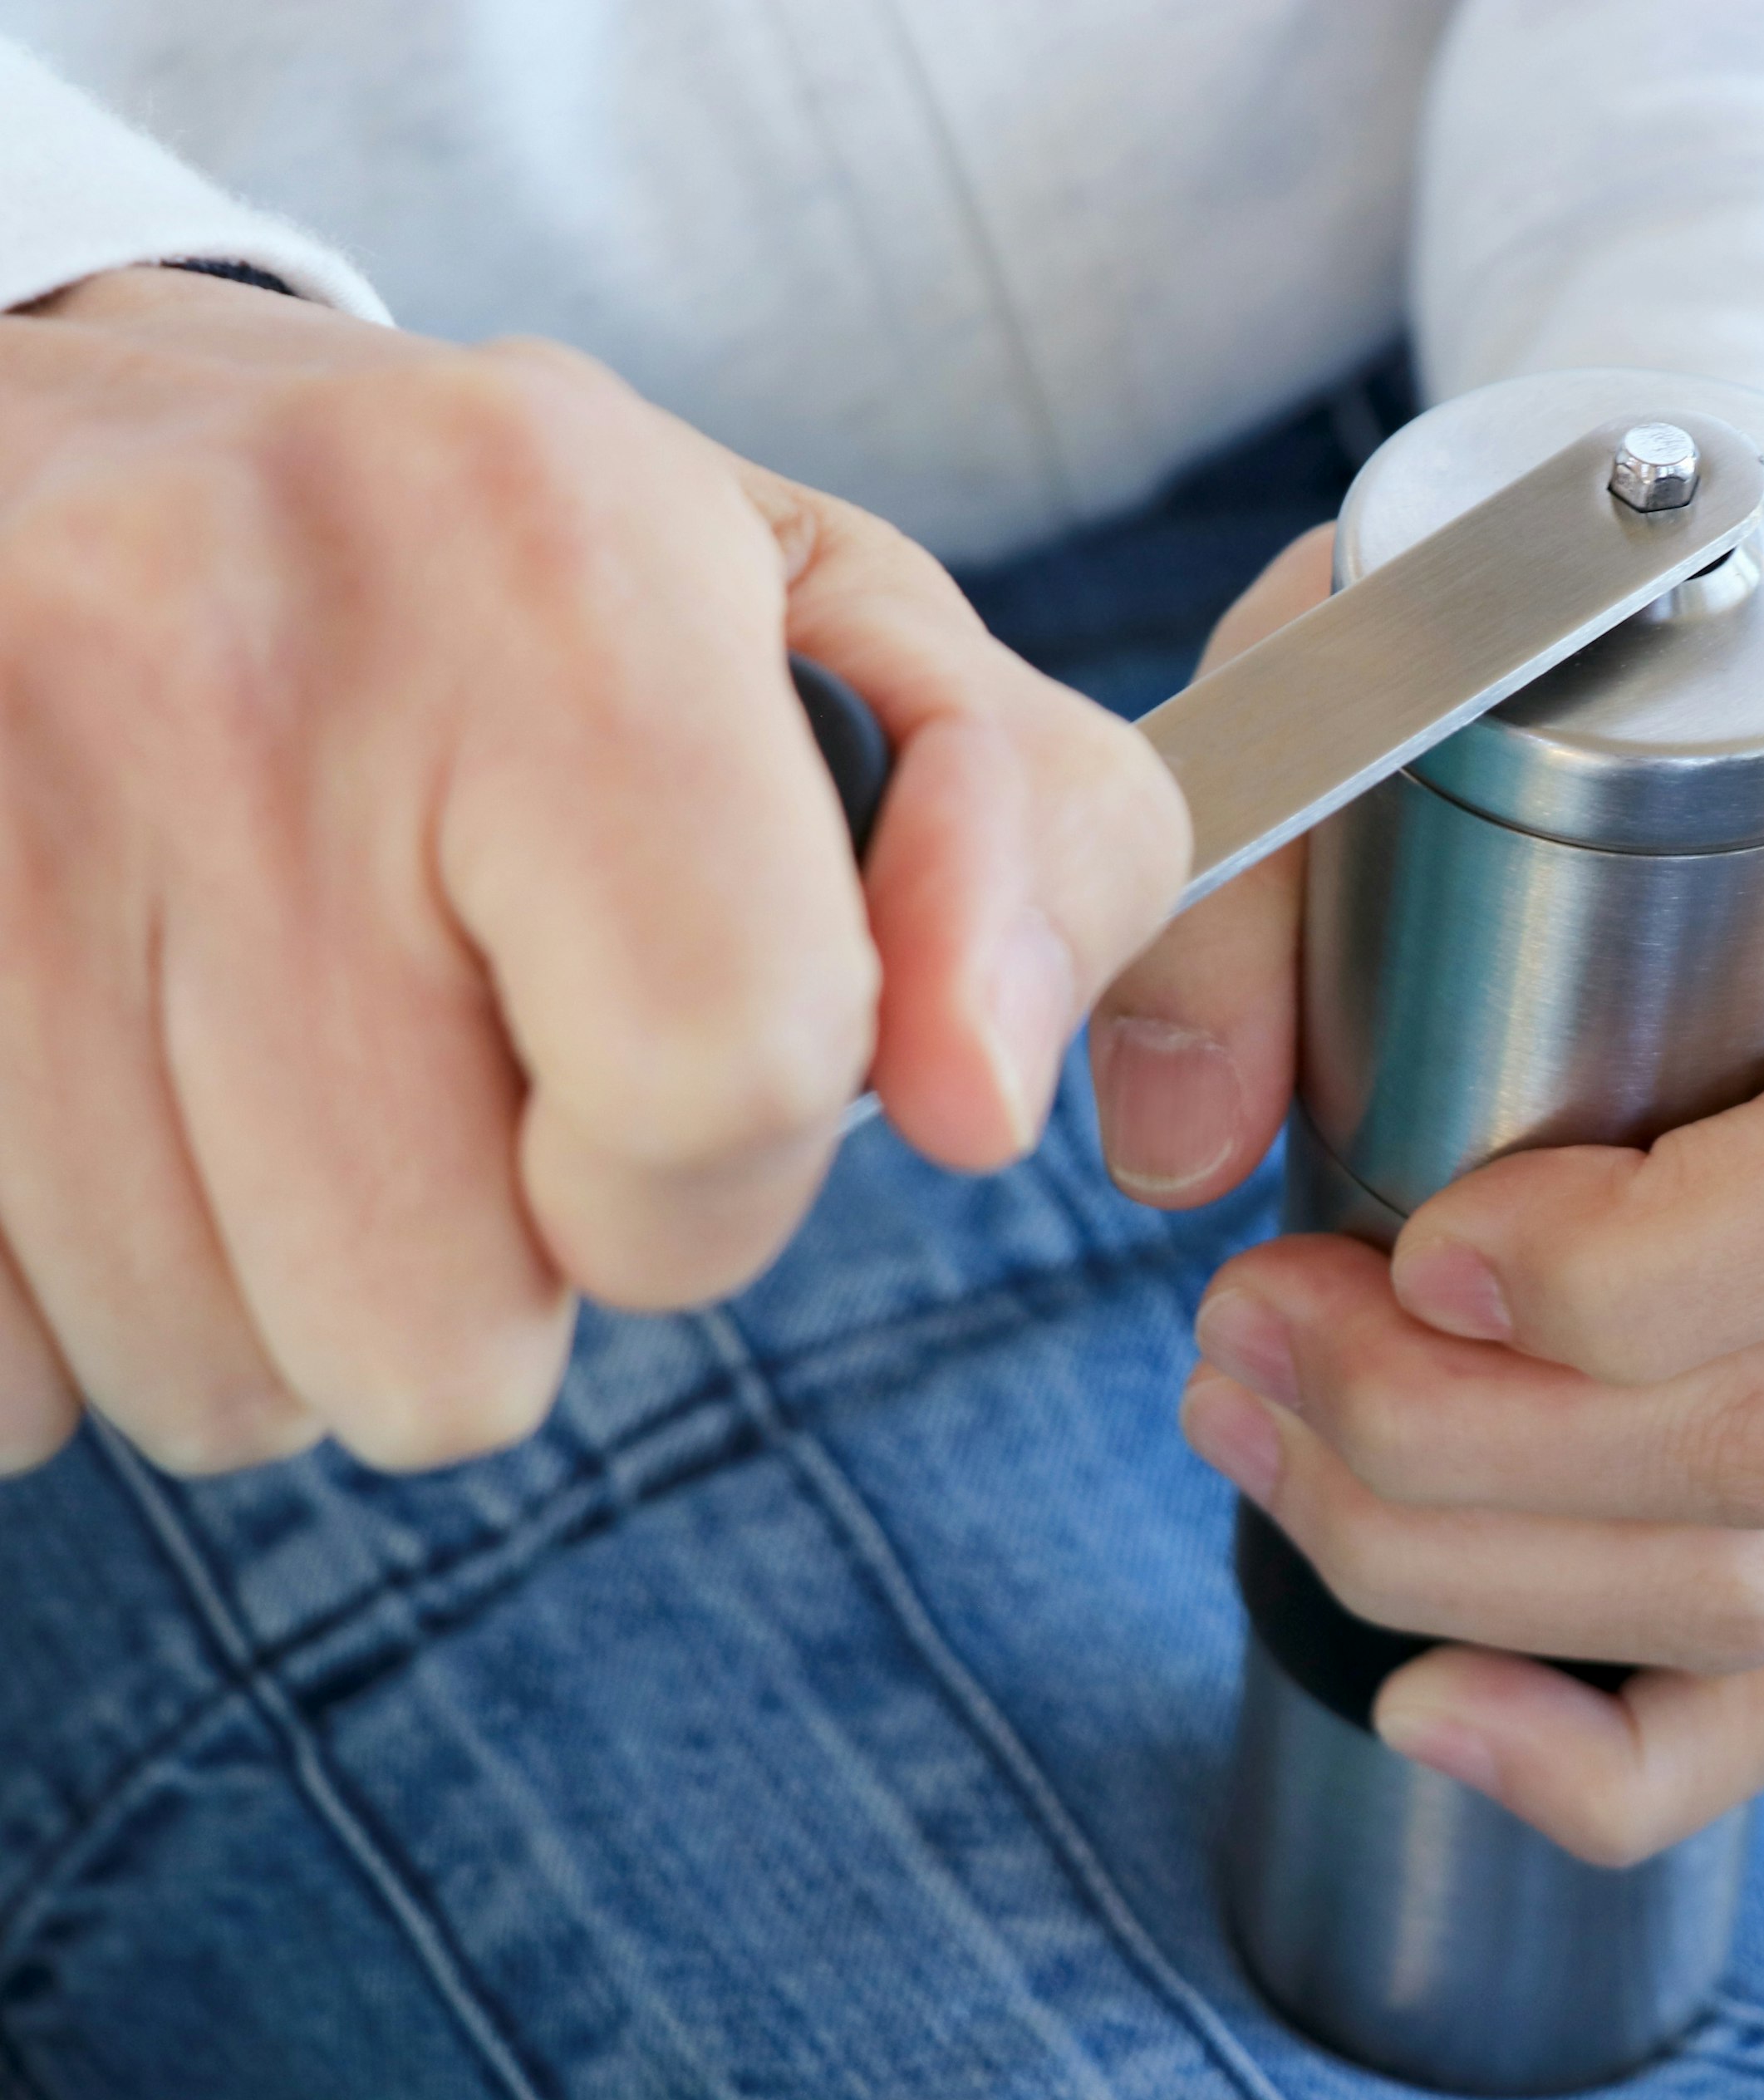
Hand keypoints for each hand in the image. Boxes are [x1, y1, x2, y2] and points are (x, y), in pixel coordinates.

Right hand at [0, 268, 1184, 1475]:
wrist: (54, 424)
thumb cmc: (499, 575)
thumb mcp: (828, 625)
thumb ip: (1034, 847)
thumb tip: (983, 1104)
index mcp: (552, 573)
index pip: (720, 1083)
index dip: (715, 1188)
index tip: (660, 1110)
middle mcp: (228, 675)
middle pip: (440, 1336)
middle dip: (490, 1268)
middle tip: (447, 1061)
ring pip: (209, 1379)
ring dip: (288, 1287)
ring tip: (279, 1054)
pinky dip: (78, 1293)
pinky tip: (115, 1088)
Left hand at [1093, 532, 1763, 1863]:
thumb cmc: (1617, 755)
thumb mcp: (1427, 706)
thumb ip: (1258, 866)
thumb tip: (1172, 1142)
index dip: (1644, 1269)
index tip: (1412, 1249)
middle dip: (1465, 1449)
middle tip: (1240, 1356)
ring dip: (1478, 1571)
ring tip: (1272, 1450)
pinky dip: (1618, 1747)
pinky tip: (1433, 1704)